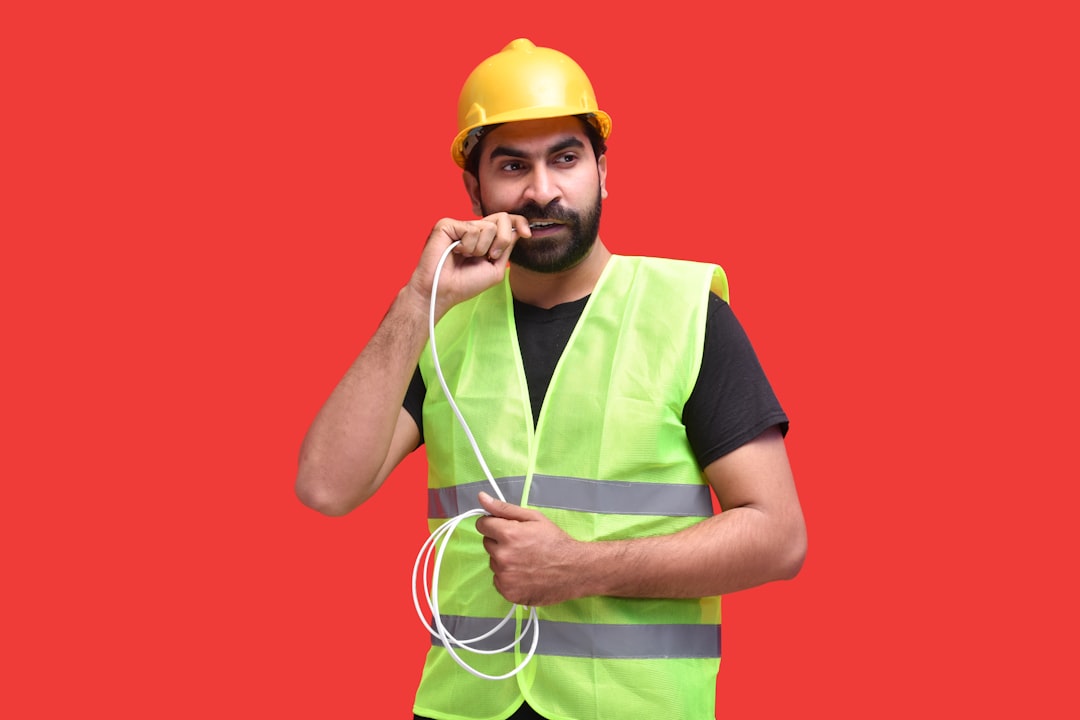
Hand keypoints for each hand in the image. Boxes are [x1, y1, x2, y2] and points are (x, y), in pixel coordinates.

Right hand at [406, 213, 531, 320]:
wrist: (443, 291)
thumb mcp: (496, 268)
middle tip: (489, 256)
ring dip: (481, 249)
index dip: (519, 223)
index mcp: (484, 238)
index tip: (528, 234)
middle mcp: (473, 229)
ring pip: (488, 226)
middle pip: (501, 218)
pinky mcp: (447, 225)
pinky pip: (472, 229)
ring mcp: (460, 225)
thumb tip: (519, 230)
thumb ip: (507, 248)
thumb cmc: (466, 284)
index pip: (506, 221)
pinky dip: (468, 246)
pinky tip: (456, 252)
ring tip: (466, 257)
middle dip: (502, 240)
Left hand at [475, 491, 582, 606]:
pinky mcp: (508, 593)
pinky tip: (525, 573)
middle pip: (487, 543)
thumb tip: (482, 498)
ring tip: (526, 560)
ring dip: (504, 560)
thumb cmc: (556, 543)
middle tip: (522, 545)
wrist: (575, 570)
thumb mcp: (534, 518)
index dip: (493, 524)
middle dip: (500, 542)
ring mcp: (505, 577)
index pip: (482, 525)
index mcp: (508, 535)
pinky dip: (509, 577)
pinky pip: (499, 580)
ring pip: (494, 563)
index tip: (504, 528)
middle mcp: (503, 557)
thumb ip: (504, 508)